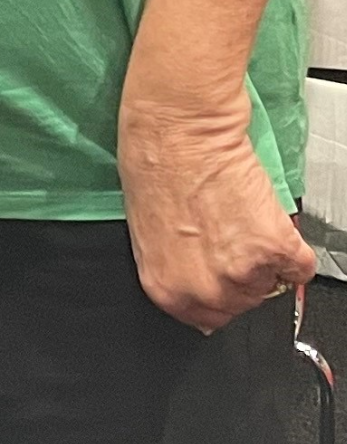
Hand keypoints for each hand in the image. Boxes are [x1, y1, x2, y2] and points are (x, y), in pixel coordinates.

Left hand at [118, 98, 316, 332]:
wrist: (179, 125)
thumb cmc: (152, 163)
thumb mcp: (145, 229)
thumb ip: (172, 268)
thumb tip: (192, 289)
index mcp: (167, 289)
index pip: (203, 318)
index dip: (213, 291)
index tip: (216, 273)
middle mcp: (206, 289)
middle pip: (241, 304)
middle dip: (239, 275)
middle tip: (226, 236)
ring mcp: (244, 272)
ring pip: (271, 285)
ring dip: (263, 258)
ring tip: (238, 218)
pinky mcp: (277, 248)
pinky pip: (299, 267)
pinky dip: (290, 246)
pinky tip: (261, 216)